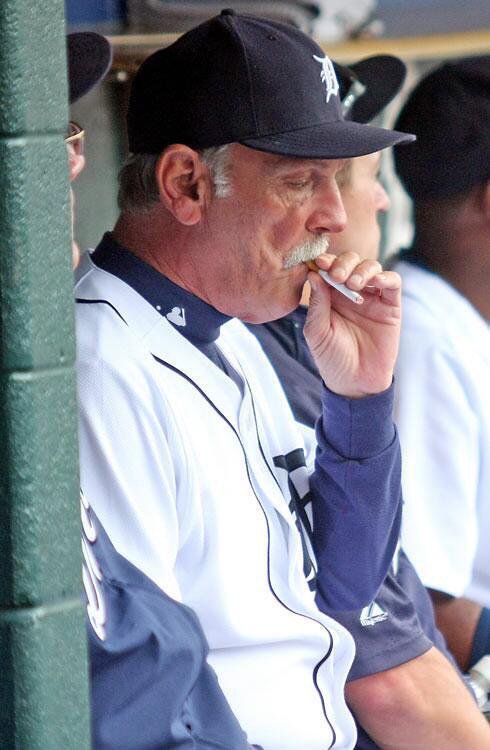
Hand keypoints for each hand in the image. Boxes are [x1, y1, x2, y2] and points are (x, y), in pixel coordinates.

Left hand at [304, 252, 400, 397]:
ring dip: (362, 269)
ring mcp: (372, 297)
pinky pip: (393, 282)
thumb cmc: (332, 357)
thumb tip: (314, 274)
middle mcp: (351, 292)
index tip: (318, 263)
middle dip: (343, 263)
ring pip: (371, 267)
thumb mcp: (317, 330)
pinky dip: (385, 277)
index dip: (324, 261)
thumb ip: (317, 303)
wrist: (355, 381)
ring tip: (353, 284)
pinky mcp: (390, 306)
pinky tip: (375, 282)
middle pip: (350, 261)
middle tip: (336, 275)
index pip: (328, 268)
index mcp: (330, 295)